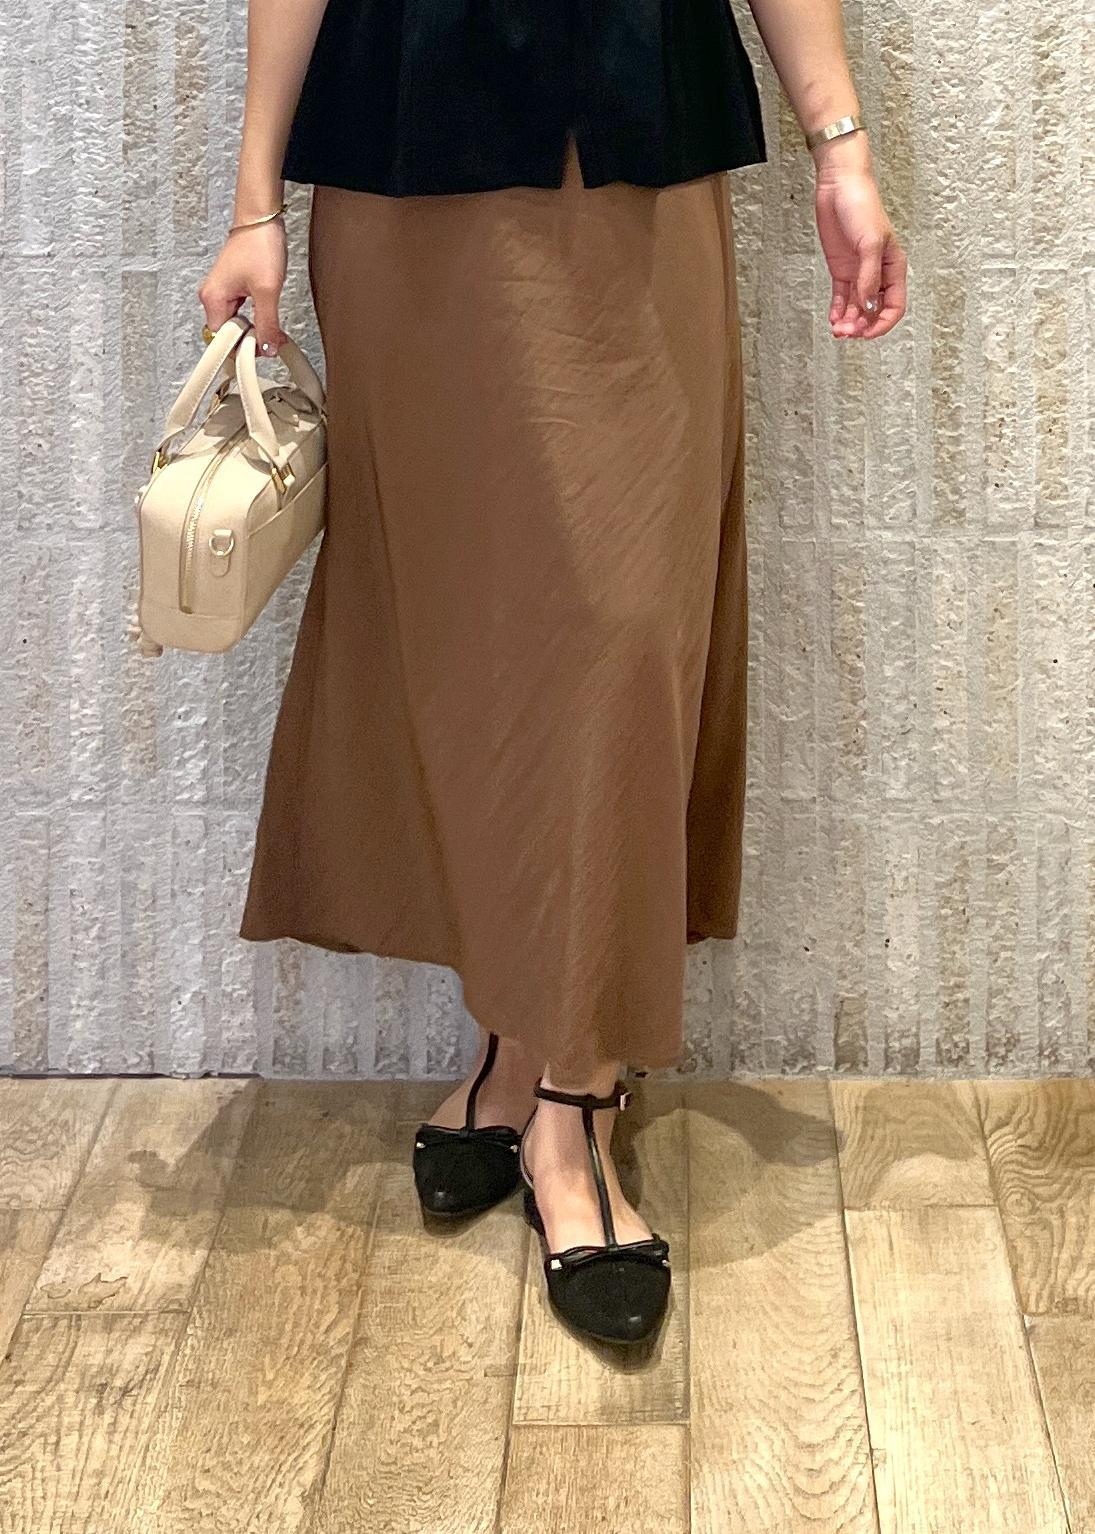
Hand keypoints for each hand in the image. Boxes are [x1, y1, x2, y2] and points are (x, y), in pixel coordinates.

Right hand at [196, 218, 288, 355]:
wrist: (261, 218)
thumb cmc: (259, 245)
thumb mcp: (267, 291)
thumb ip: (267, 324)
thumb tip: (267, 349)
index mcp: (212, 299)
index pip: (221, 341)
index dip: (242, 348)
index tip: (262, 349)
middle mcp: (211, 297)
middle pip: (227, 335)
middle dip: (250, 340)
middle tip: (272, 339)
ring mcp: (220, 292)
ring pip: (235, 325)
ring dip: (253, 330)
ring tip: (272, 328)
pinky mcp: (230, 288)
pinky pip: (239, 313)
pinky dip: (253, 319)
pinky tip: (267, 316)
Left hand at [812, 133, 907, 340]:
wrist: (839, 186)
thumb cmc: (862, 205)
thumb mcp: (870, 242)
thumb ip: (869, 277)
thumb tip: (867, 306)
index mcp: (894, 266)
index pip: (894, 305)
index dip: (882, 324)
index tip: (866, 334)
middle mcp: (878, 273)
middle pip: (874, 311)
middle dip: (862, 326)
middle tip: (847, 332)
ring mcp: (859, 272)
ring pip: (857, 307)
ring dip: (848, 322)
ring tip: (837, 330)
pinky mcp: (842, 269)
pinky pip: (842, 298)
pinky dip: (838, 311)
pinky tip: (833, 320)